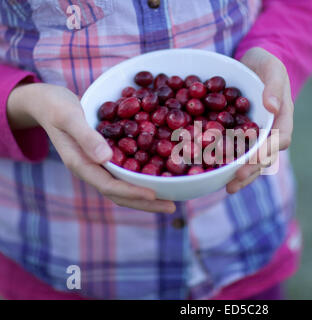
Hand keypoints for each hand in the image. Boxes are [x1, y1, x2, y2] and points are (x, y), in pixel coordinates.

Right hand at [7, 83, 175, 212]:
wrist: (46, 103)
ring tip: (170, 198)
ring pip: (124, 186)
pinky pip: (126, 172)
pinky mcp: (104, 158)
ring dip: (146, 195)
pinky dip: (142, 178)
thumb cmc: (55, 107)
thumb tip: (106, 159)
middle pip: (120, 194)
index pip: (109, 186)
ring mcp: (98, 166)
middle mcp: (92, 170)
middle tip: (172, 206)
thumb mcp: (68, 117)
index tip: (154, 195)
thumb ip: (86, 137)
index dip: (132, 192)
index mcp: (81, 165)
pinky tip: (159, 175)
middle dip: (145, 202)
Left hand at [226, 47, 293, 193]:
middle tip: (235, 181)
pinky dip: (225, 162)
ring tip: (227, 187)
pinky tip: (212, 172)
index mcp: (282, 118)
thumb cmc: (266, 63)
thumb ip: (274, 85)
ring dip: (239, 175)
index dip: (268, 150)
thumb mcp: (272, 67)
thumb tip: (272, 106)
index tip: (255, 158)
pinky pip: (233, 151)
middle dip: (251, 170)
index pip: (280, 139)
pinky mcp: (238, 136)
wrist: (252, 63)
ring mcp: (254, 137)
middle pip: (264, 157)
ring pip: (249, 160)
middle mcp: (270, 132)